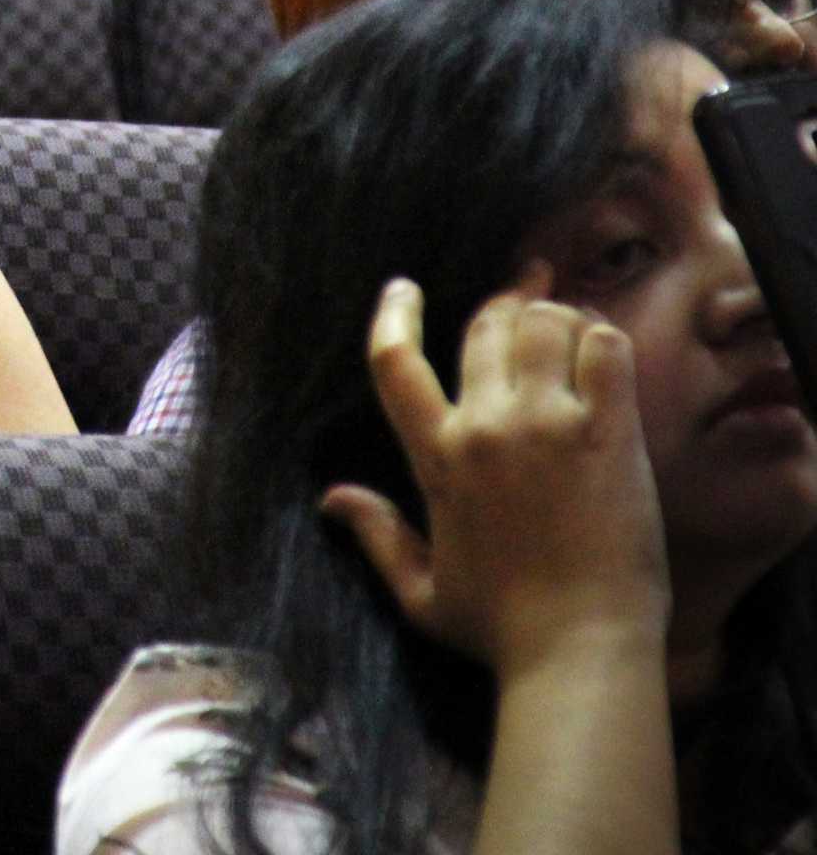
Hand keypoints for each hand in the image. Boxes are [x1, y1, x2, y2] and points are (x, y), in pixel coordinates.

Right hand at [318, 271, 668, 677]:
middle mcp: (485, 428)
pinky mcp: (609, 434)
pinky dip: (603, 337)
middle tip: (527, 291)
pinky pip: (604, 348)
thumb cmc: (501, 629)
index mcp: (436, 458)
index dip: (394, 315)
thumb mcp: (421, 591)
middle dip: (504, 302)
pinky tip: (604, 351)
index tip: (403, 289)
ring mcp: (548, 427)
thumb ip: (377, 536)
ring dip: (555, 314)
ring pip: (543, 324)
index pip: (393, 362)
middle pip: (484, 326)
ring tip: (569, 323)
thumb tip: (331, 499)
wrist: (580, 651)